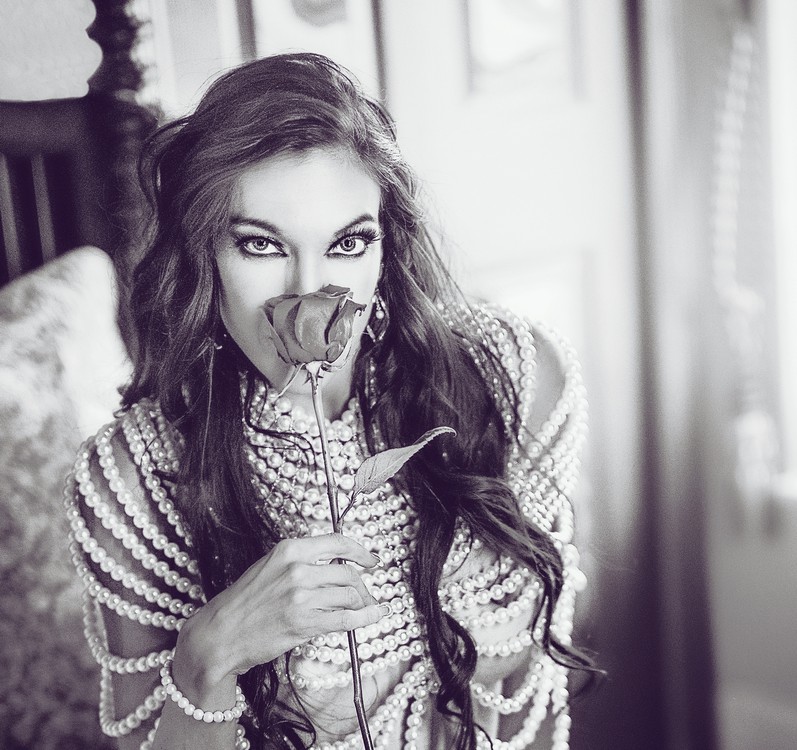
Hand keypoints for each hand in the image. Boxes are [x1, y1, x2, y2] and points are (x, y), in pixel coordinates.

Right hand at [176, 533, 384, 684]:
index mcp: (289, 550)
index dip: (360, 551)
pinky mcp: (304, 622)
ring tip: (363, 609)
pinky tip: (373, 616)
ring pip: (349, 595)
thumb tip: (335, 568)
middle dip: (362, 585)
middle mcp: (297, 569)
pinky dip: (366, 618)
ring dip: (362, 604)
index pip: (337, 542)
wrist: (220, 634)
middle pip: (347, 572)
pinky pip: (346, 618)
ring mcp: (301, 596)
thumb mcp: (269, 567)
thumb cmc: (243, 603)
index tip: (370, 560)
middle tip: (365, 595)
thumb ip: (301, 563)